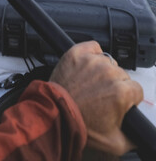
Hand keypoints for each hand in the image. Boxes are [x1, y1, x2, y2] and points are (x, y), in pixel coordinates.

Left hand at [50, 41, 143, 155]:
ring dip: (103, 72)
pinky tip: (87, 66)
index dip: (128, 99)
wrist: (54, 115)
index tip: (118, 102)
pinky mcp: (77, 53)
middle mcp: (108, 72)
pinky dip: (92, 53)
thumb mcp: (114, 143)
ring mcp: (92, 61)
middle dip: (114, 86)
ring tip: (90, 84)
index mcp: (121, 91)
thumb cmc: (79, 126)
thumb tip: (136, 131)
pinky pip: (93, 47)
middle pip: (122, 75)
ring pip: (108, 62)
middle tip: (101, 97)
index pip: (136, 90)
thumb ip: (131, 138)